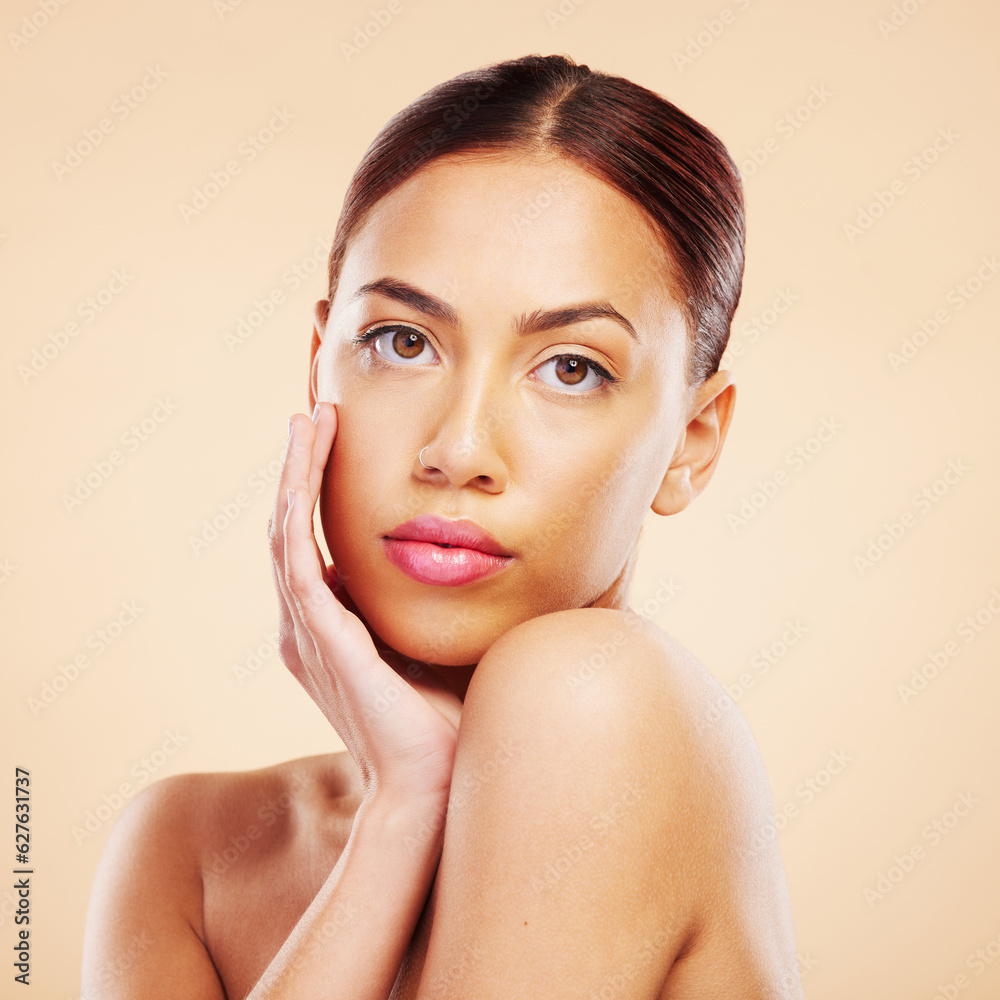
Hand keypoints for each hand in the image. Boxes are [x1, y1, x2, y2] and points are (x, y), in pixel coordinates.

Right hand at [268, 402, 460, 799]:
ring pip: (287, 532)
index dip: (318, 494)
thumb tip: (459, 560)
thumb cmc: (441, 721)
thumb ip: (425, 606)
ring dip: (296, 473)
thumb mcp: (432, 646)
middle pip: (292, 530)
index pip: (314, 546)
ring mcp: (308, 631)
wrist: (433, 782)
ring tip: (309, 421)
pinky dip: (297, 504)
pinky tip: (305, 463)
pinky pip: (297, 555)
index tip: (336, 445)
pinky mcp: (319, 634)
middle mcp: (308, 627)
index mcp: (330, 631)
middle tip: (315, 416)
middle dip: (302, 469)